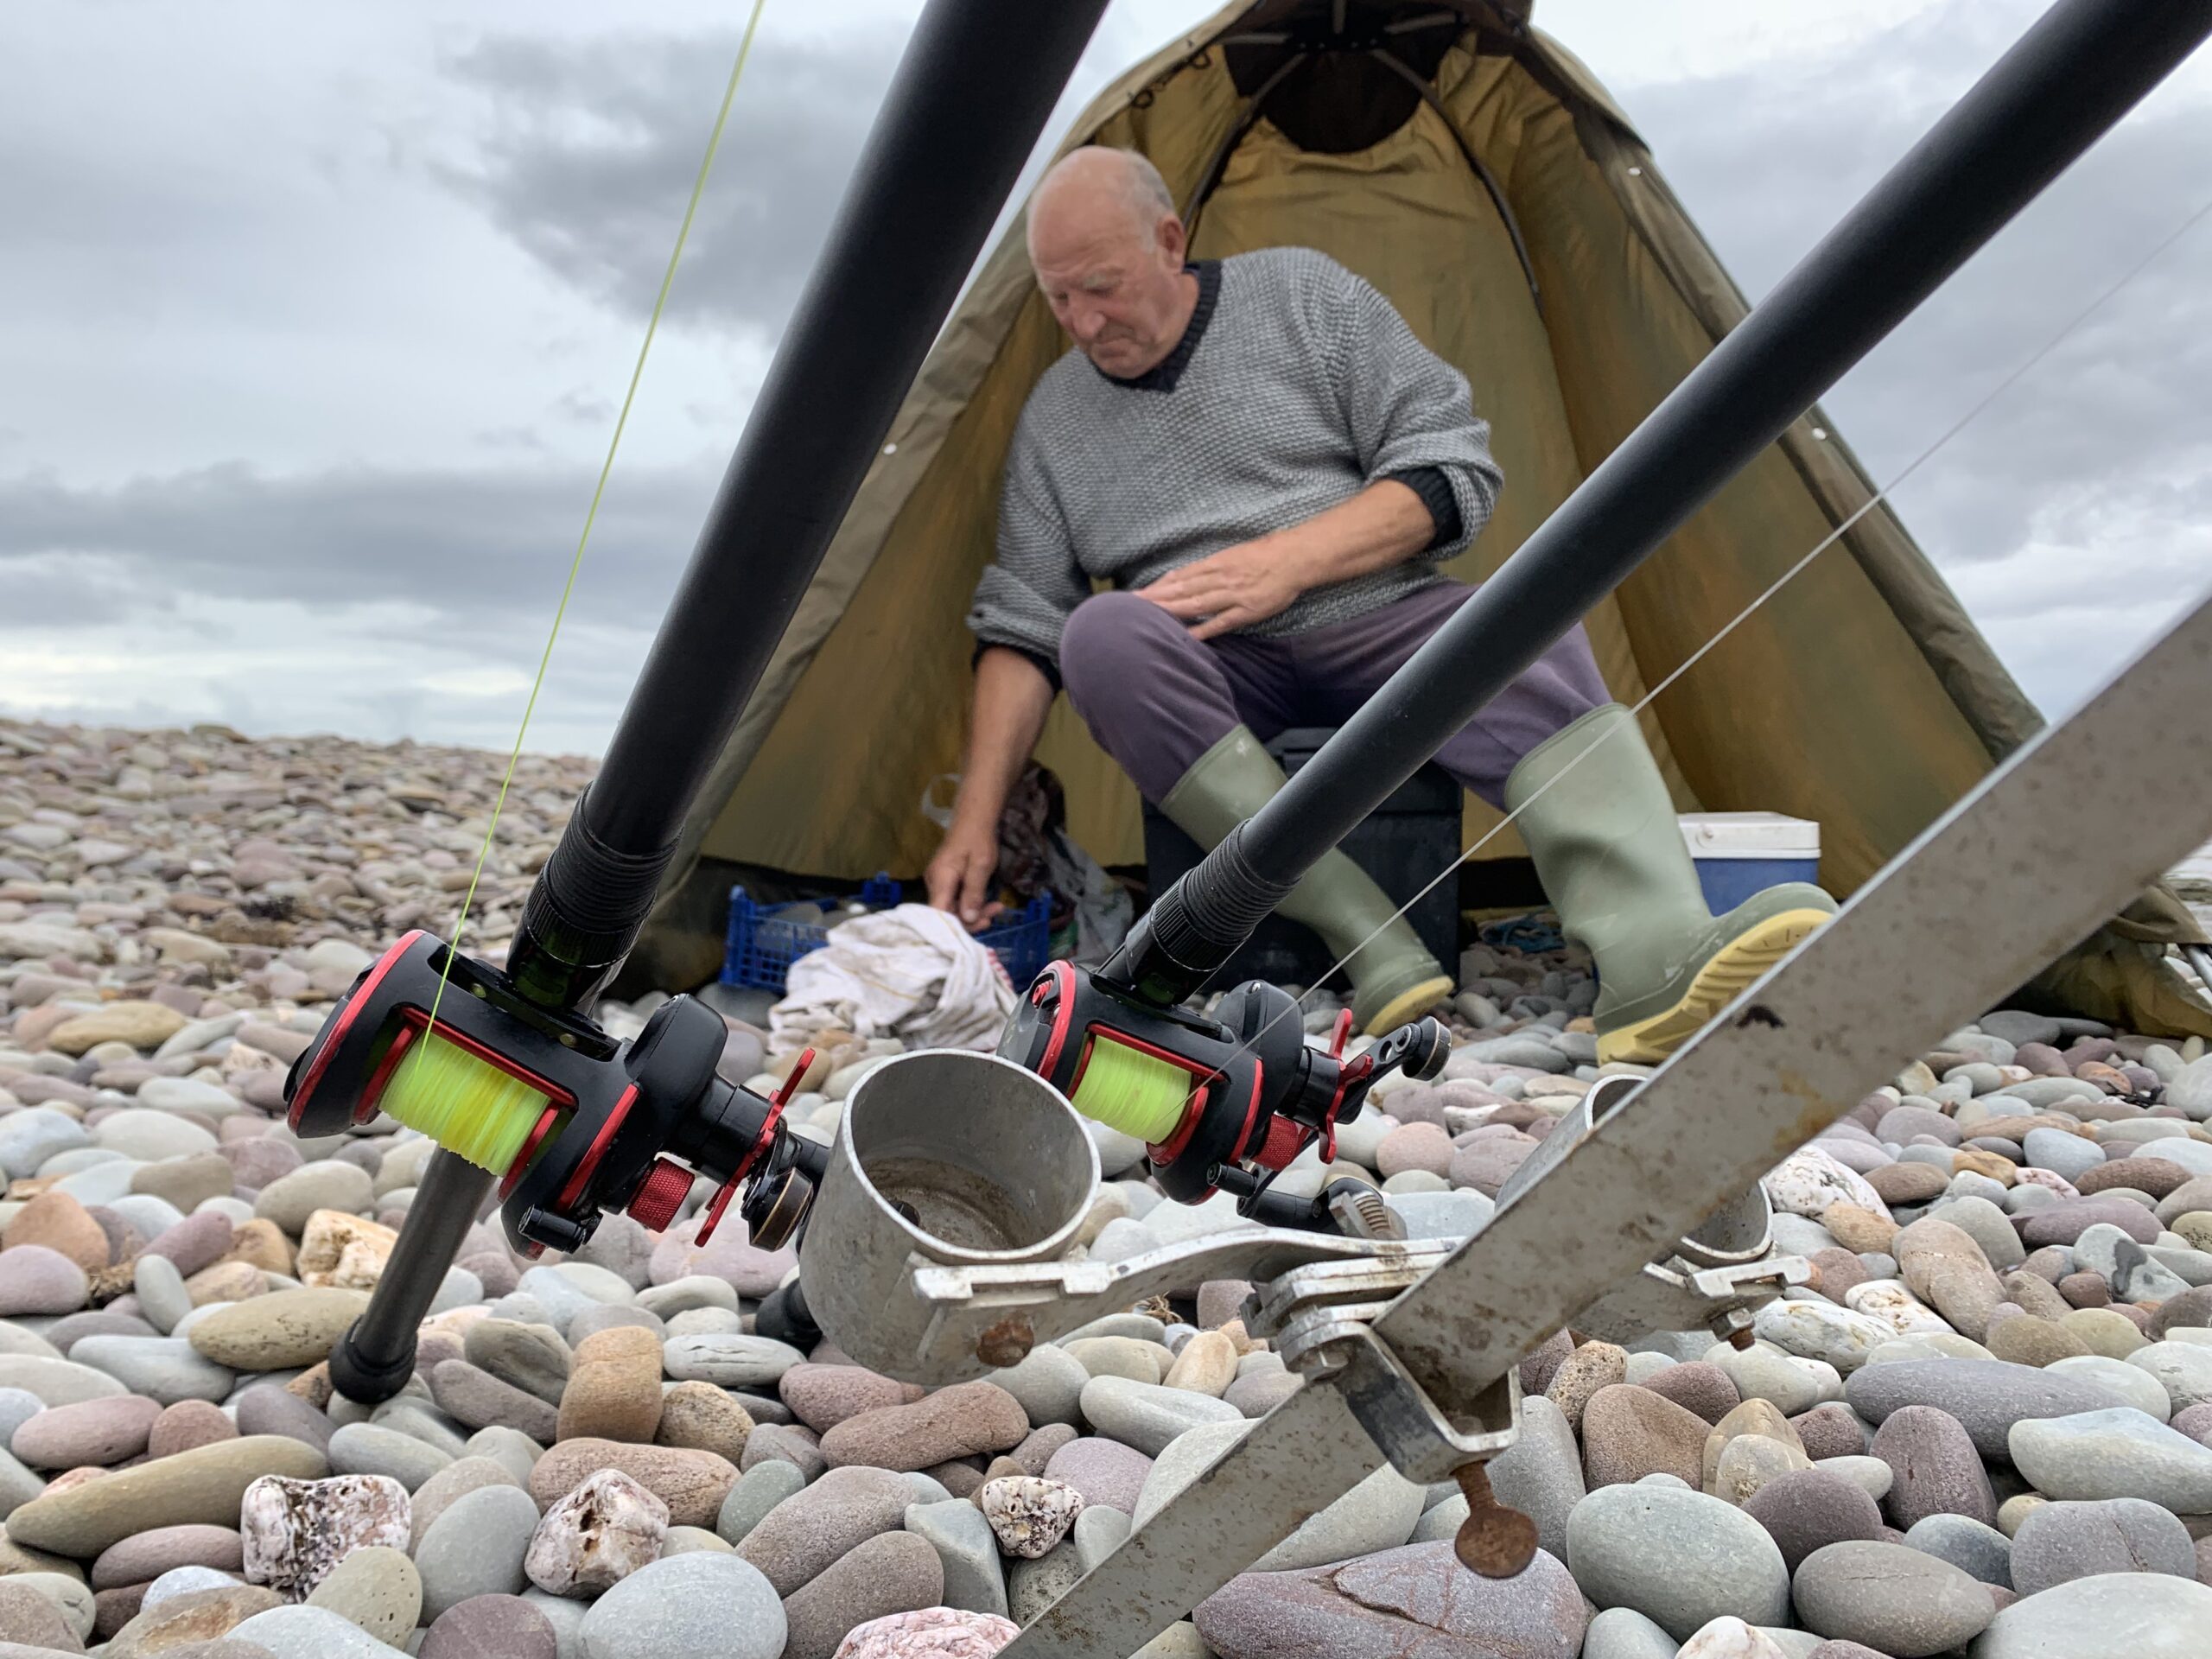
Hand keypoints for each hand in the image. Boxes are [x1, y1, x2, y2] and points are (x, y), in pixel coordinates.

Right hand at [924, 819, 1004, 930]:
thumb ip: (973, 893)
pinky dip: (971, 903)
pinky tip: (988, 903)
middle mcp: (934, 883)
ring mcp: (938, 882)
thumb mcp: (981, 866)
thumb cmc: (978, 839)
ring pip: (953, 907)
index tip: (982, 924)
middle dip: (972, 918)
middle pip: (947, 913)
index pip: (939, 914)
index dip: (958, 925)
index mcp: (940, 879)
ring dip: (975, 911)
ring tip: (997, 908)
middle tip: (994, 916)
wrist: (973, 819)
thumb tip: (969, 919)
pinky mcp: (945, 881)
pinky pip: (955, 899)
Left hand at [1136, 539, 1302, 639]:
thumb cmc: (1266, 554)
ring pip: (1196, 604)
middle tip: (1131, 607)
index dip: (1158, 586)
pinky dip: (1203, 629)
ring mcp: (1232, 595)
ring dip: (1170, 611)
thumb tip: (1190, 576)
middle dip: (1155, 599)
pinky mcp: (1246, 611)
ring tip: (1148, 618)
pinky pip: (1221, 622)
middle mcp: (1219, 578)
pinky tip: (1186, 636)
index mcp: (1216, 564)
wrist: (1295, 558)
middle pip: (1181, 590)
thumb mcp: (1234, 554)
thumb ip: (1212, 566)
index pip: (1180, 577)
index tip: (1138, 594)